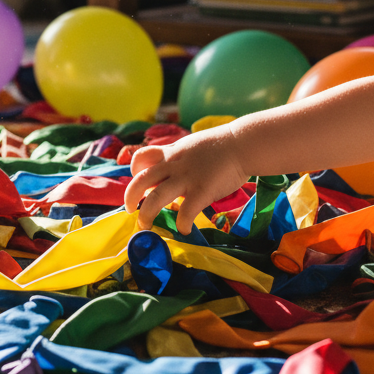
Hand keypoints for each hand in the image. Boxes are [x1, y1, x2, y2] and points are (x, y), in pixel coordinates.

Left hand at [124, 130, 246, 233]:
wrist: (243, 143)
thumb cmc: (222, 145)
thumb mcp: (192, 145)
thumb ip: (179, 158)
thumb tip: (171, 172)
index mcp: (171, 153)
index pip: (141, 157)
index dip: (135, 171)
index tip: (141, 182)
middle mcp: (174, 165)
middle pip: (141, 180)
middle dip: (130, 197)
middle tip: (130, 209)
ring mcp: (186, 178)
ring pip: (156, 197)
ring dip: (146, 214)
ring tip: (145, 225)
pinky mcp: (202, 191)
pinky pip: (185, 212)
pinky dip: (182, 224)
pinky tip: (185, 229)